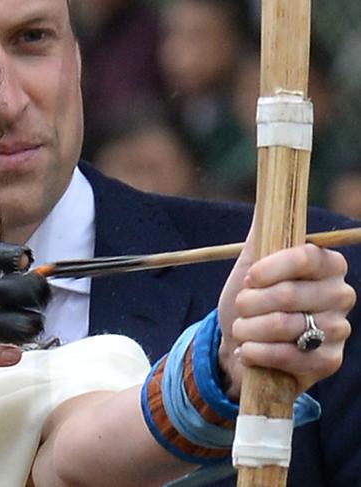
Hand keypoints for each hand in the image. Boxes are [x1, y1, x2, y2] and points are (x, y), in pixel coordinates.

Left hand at [217, 229, 354, 398]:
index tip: (250, 276)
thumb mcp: (250, 265)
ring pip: (284, 325)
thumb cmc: (250, 302)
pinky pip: (288, 355)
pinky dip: (256, 353)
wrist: (242, 347)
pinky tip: (247, 350)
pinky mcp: (329, 361)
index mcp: (326, 265)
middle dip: (250, 303)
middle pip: (289, 294)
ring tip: (241, 329)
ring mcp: (338, 329)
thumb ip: (262, 234)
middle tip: (240, 307)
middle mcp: (340, 295)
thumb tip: (269, 196)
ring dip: (249, 329)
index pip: (306, 257)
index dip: (272, 267)